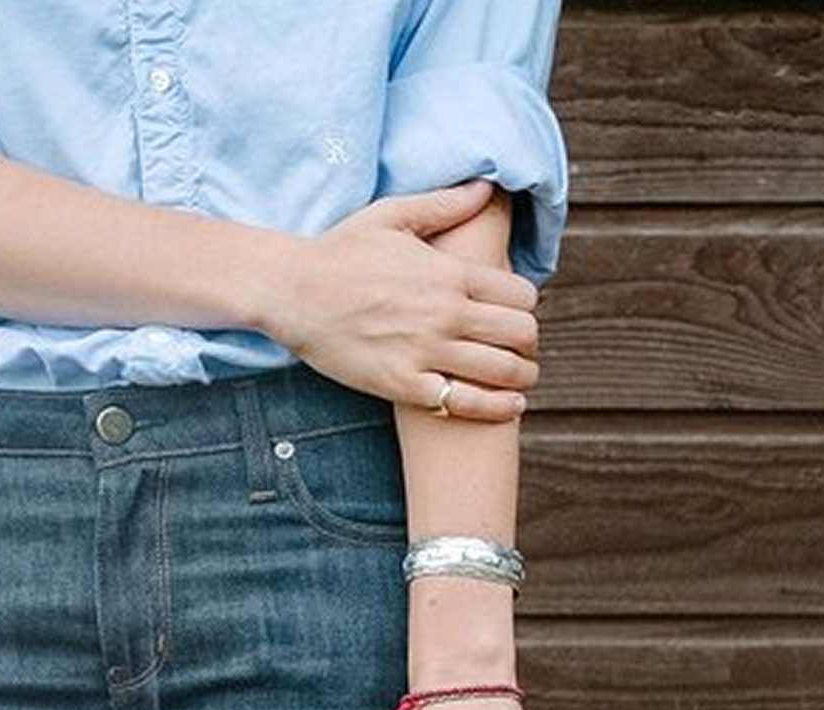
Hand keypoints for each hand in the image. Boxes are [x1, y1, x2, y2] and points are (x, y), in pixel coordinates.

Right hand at [265, 180, 541, 419]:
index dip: (527, 306)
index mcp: (450, 272)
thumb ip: (445, 205)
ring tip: (523, 380)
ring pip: (502, 370)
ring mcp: (426, 351)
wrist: (294, 292)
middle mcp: (446, 312)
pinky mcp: (404, 385)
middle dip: (529, 343)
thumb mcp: (393, 215)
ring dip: (522, 377)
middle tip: (524, 350)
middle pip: (520, 333)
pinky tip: (510, 407)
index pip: (520, 294)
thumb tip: (486, 188)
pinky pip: (465, 402)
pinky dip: (495, 407)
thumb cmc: (339, 251)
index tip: (518, 314)